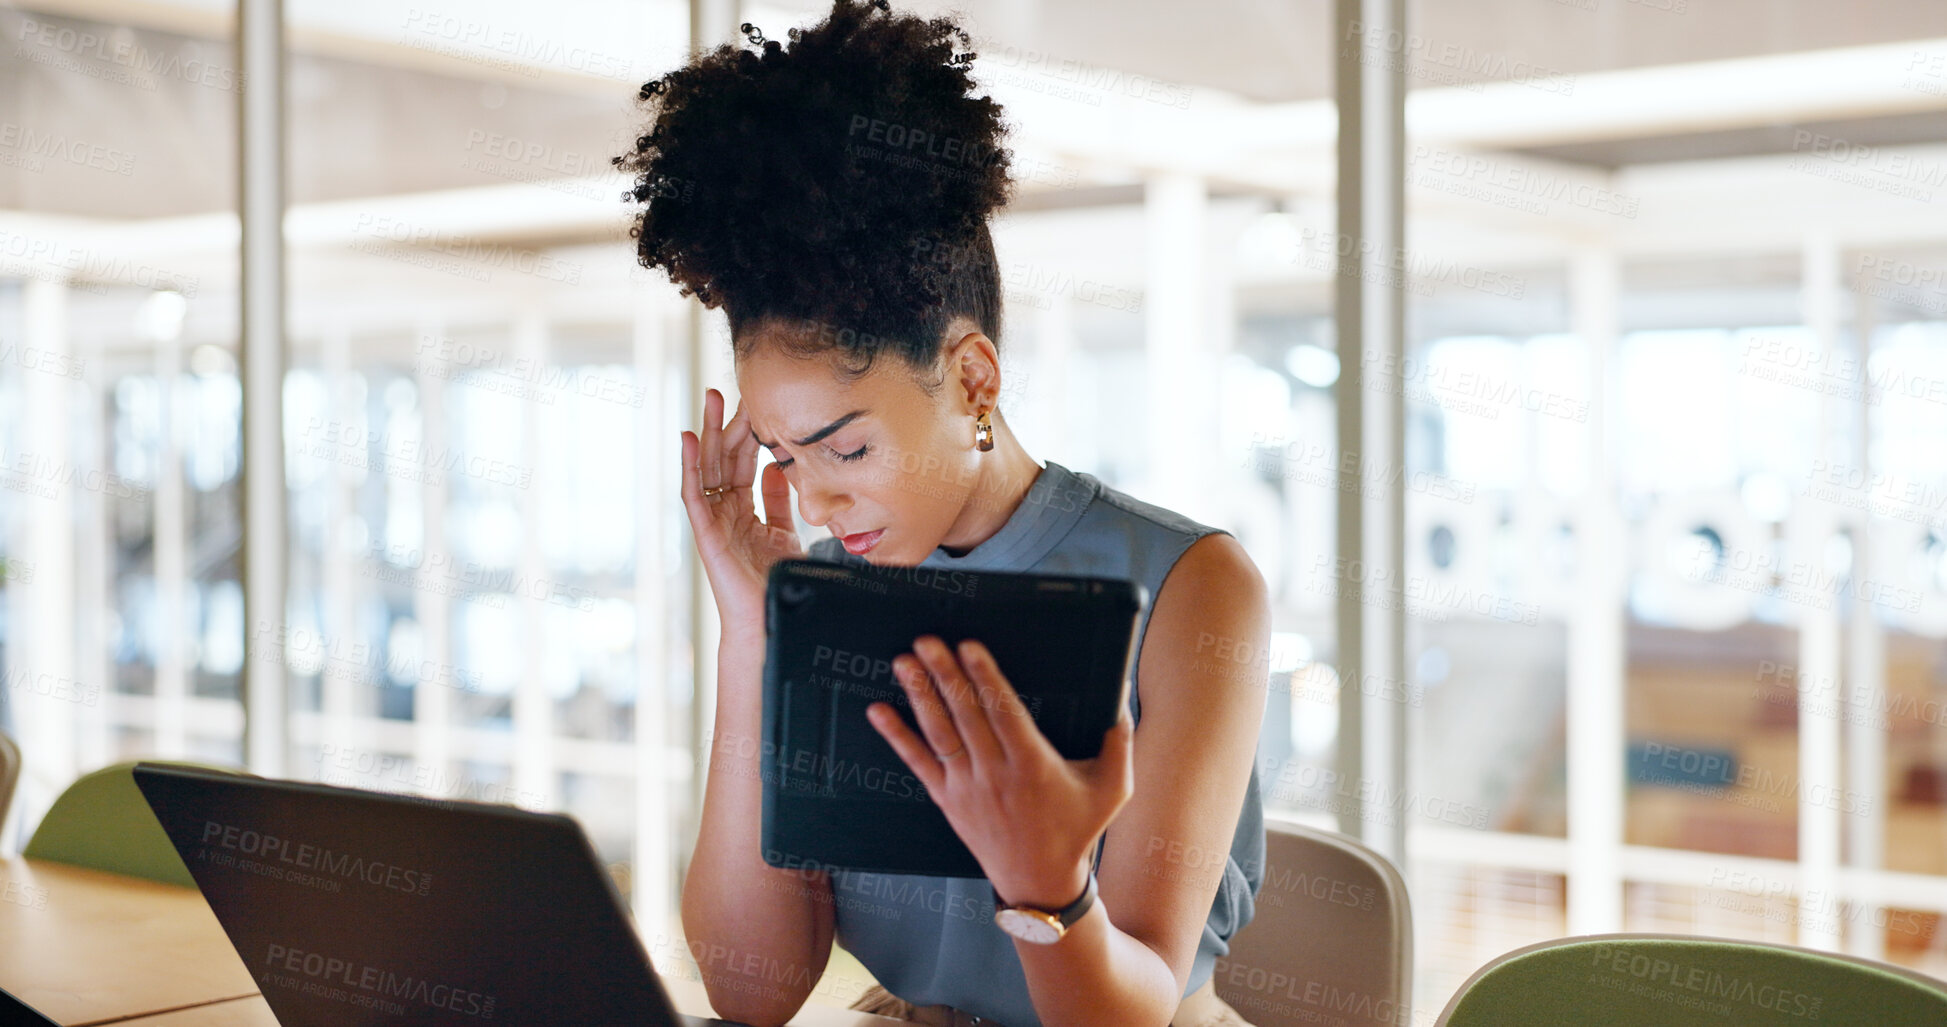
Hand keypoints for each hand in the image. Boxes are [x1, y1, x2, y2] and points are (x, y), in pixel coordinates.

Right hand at [680, 388, 803, 637]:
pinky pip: (694, 494)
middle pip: (725, 460)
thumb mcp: (786, 535)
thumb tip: (780, 469)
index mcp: (745, 514)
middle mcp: (725, 514)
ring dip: (707, 432)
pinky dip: (689, 466)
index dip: (752, 435)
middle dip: (727, 424)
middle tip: (730, 389)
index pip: (746, 465)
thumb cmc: (776, 586)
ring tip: (710, 399)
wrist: (767, 622)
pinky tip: (688, 439)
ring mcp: (713, 522)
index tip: (759, 405)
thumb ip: (780, 504)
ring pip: (709, 469)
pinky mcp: (705, 534)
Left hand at [865, 636, 1134, 910]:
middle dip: (945, 675)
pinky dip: (897, 737)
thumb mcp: (1114, 788)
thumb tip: (1119, 694)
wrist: (1040, 883)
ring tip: (903, 663)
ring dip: (919, 696)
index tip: (969, 646)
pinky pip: (918, 764)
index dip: (985, 678)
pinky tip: (879, 711)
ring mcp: (967, 788)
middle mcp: (995, 775)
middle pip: (966, 716)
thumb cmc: (1079, 829)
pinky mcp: (948, 800)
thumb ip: (1120, 740)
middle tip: (926, 640)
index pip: (1003, 712)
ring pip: (939, 734)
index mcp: (1033, 766)